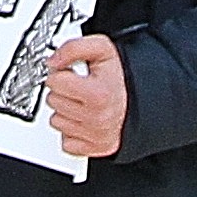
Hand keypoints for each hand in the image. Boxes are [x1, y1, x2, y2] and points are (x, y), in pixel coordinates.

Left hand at [44, 32, 128, 157]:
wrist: (143, 97)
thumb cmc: (122, 75)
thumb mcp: (102, 48)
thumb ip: (73, 48)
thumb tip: (52, 61)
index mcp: (98, 94)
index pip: (55, 82)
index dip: (62, 73)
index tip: (73, 73)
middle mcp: (97, 118)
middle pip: (53, 101)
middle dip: (64, 91)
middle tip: (81, 87)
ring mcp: (96, 135)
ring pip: (56, 121)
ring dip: (66, 111)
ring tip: (84, 102)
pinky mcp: (95, 148)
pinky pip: (66, 141)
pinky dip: (72, 130)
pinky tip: (84, 119)